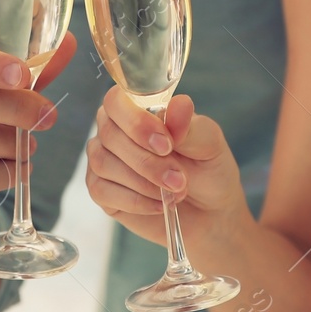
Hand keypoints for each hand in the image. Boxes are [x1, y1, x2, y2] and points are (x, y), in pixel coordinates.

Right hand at [85, 86, 248, 249]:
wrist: (209, 210)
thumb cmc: (207, 168)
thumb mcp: (208, 143)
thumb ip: (189, 125)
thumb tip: (179, 105)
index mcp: (137, 109)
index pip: (116, 101)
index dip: (136, 122)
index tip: (166, 145)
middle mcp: (114, 130)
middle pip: (109, 134)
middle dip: (147, 161)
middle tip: (179, 178)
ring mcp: (104, 160)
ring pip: (103, 163)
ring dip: (143, 182)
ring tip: (175, 192)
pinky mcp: (101, 191)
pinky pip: (101, 191)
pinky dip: (135, 200)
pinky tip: (159, 204)